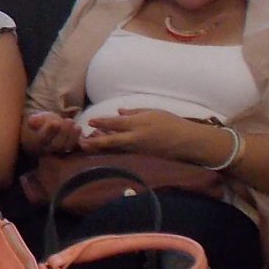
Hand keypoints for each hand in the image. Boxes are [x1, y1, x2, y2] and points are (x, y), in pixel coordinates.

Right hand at [21, 110, 81, 155]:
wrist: (48, 128)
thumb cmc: (41, 122)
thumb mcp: (37, 119)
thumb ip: (35, 120)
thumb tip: (31, 120)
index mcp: (38, 142)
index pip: (42, 139)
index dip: (48, 131)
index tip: (55, 122)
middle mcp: (48, 149)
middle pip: (56, 145)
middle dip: (63, 132)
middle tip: (69, 120)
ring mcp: (59, 150)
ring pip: (66, 146)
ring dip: (72, 135)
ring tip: (74, 123)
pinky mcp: (68, 148)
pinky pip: (73, 146)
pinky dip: (77, 137)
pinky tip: (78, 127)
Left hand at [79, 109, 213, 160]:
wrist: (186, 142)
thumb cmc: (171, 123)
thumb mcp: (153, 112)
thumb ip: (134, 112)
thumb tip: (118, 111)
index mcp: (139, 123)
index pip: (116, 122)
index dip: (101, 122)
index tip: (90, 121)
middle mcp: (136, 137)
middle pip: (111, 140)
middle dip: (95, 141)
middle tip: (81, 142)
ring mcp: (137, 149)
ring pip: (115, 148)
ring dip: (101, 146)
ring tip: (88, 144)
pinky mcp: (140, 156)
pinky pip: (123, 152)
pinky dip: (112, 149)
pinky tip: (105, 148)